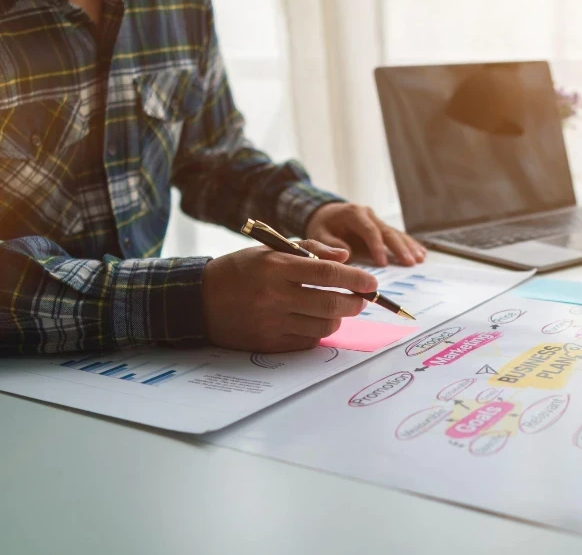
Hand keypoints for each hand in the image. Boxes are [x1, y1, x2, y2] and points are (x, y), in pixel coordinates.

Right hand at [202, 240, 376, 351]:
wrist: (198, 301)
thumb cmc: (240, 270)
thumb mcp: (270, 250)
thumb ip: (310, 250)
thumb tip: (345, 258)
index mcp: (276, 267)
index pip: (328, 273)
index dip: (356, 278)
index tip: (372, 282)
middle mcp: (274, 296)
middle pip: (331, 303)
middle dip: (356, 302)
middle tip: (362, 299)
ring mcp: (272, 323)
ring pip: (324, 325)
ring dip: (339, 317)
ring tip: (337, 308)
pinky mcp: (269, 344)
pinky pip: (308, 340)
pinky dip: (319, 330)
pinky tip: (314, 320)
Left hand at [306, 203, 425, 266]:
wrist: (327, 214)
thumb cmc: (323, 226)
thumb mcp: (318, 234)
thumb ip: (329, 244)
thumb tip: (346, 254)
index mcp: (353, 214)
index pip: (369, 230)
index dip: (377, 246)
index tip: (384, 263)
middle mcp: (369, 214)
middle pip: (387, 231)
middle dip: (399, 247)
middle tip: (410, 262)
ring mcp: (377, 220)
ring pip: (395, 233)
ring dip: (408, 246)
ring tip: (420, 259)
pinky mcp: (382, 227)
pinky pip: (397, 235)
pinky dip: (409, 244)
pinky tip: (421, 253)